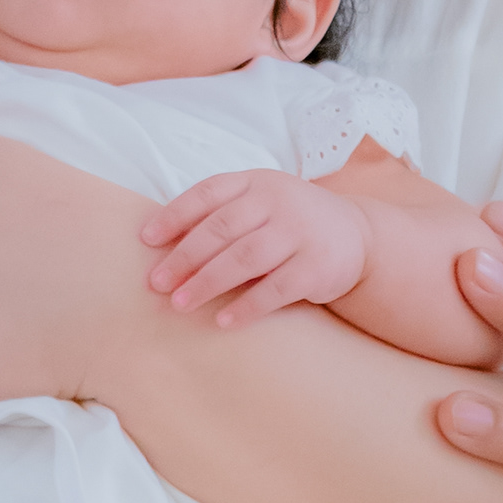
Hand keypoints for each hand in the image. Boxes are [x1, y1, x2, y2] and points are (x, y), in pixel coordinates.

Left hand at [140, 169, 372, 327]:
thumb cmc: (290, 222)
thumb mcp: (260, 203)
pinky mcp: (317, 266)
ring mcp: (300, 232)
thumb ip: (220, 214)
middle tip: (156, 283)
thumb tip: (160, 243)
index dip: (174, 215)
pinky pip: (276, 289)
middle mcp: (278, 201)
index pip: (208, 193)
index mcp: (256, 182)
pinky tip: (223, 320)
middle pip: (221, 229)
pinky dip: (247, 307)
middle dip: (184, 258)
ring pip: (245, 258)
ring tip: (180, 304)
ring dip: (207, 282)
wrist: (356, 235)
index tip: (146, 240)